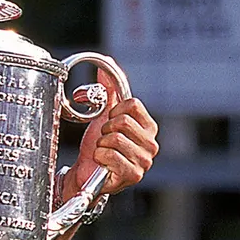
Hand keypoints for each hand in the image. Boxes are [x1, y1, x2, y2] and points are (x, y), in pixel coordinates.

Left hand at [67, 70, 158, 197]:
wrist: (88, 171)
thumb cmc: (100, 144)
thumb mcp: (105, 115)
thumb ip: (108, 90)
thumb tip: (106, 64)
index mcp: (149, 127)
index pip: (133, 104)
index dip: (114, 110)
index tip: (109, 120)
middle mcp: (151, 144)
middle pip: (123, 121)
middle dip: (106, 129)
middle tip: (104, 139)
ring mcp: (144, 161)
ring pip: (115, 139)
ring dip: (101, 144)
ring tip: (104, 151)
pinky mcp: (133, 175)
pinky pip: (110, 156)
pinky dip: (100, 157)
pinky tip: (103, 163)